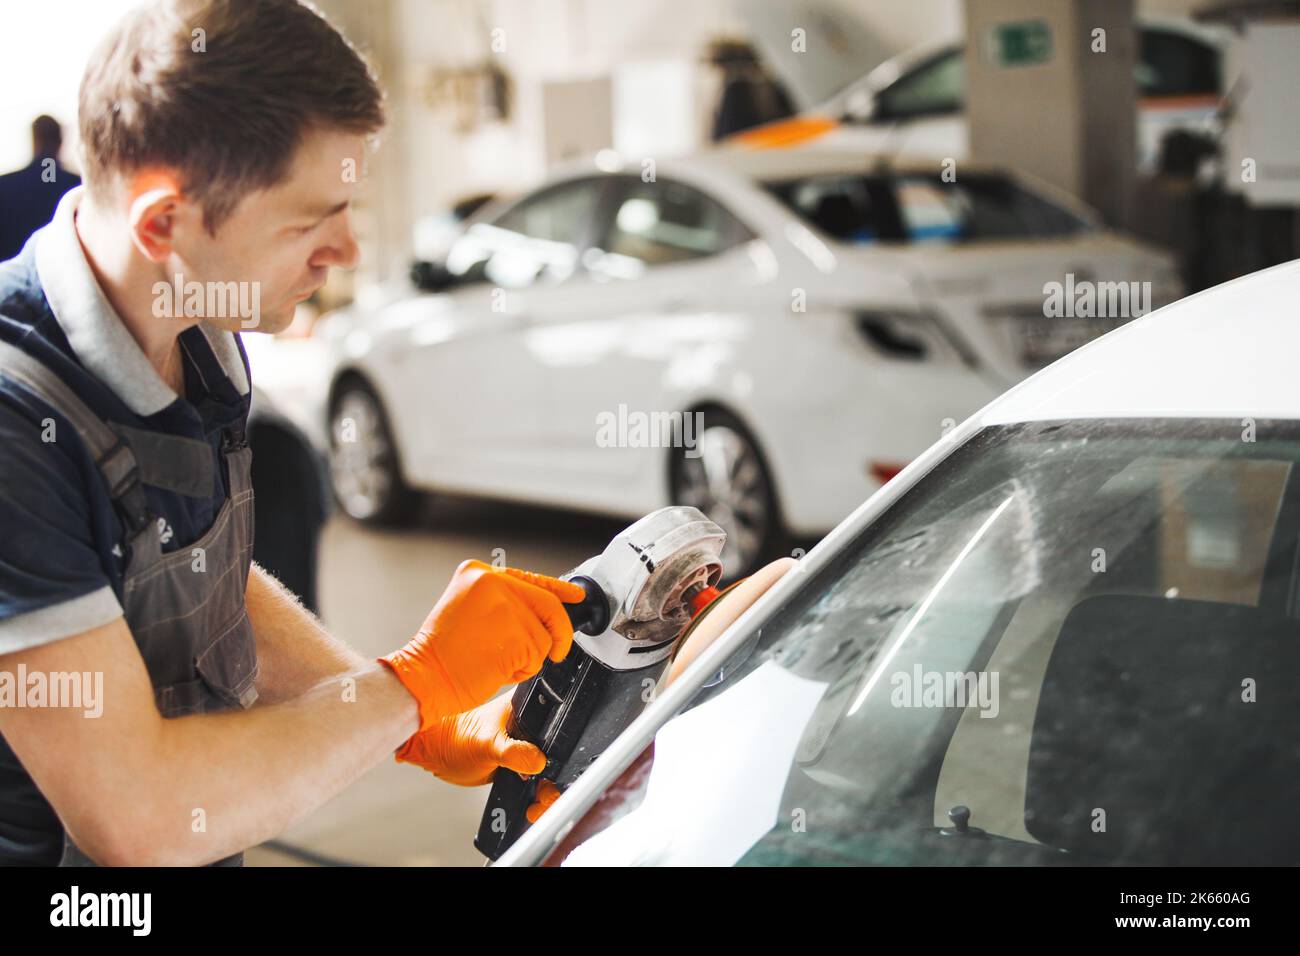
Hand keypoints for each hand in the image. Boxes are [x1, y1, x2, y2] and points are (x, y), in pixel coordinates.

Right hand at [380, 560, 584, 730]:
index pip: (531, 579)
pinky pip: (538, 656)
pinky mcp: (514, 636)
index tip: (577, 596)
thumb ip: (504, 601)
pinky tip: (497, 668)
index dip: (559, 590)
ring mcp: (505, 609)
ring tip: (497, 658)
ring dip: (530, 656)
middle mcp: (493, 584)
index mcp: (479, 574)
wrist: (424, 677)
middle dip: (559, 632)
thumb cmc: (443, 652)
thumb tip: (544, 608)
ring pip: (545, 636)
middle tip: (557, 650)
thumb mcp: (469, 608)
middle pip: (549, 605)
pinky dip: (523, 670)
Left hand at [398, 695, 558, 822]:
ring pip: (551, 769)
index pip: (560, 725)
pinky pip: (538, 779)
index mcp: (528, 707)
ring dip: (548, 791)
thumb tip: (539, 761)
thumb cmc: (454, 738)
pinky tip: (531, 805)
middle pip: (560, 752)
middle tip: (545, 794)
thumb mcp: (486, 744)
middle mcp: (531, 724)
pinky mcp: (520, 760)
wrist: (437, 754)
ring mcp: (526, 743)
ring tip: (537, 804)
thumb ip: (512, 752)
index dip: (565, 749)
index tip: (556, 772)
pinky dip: (538, 794)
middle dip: (557, 779)